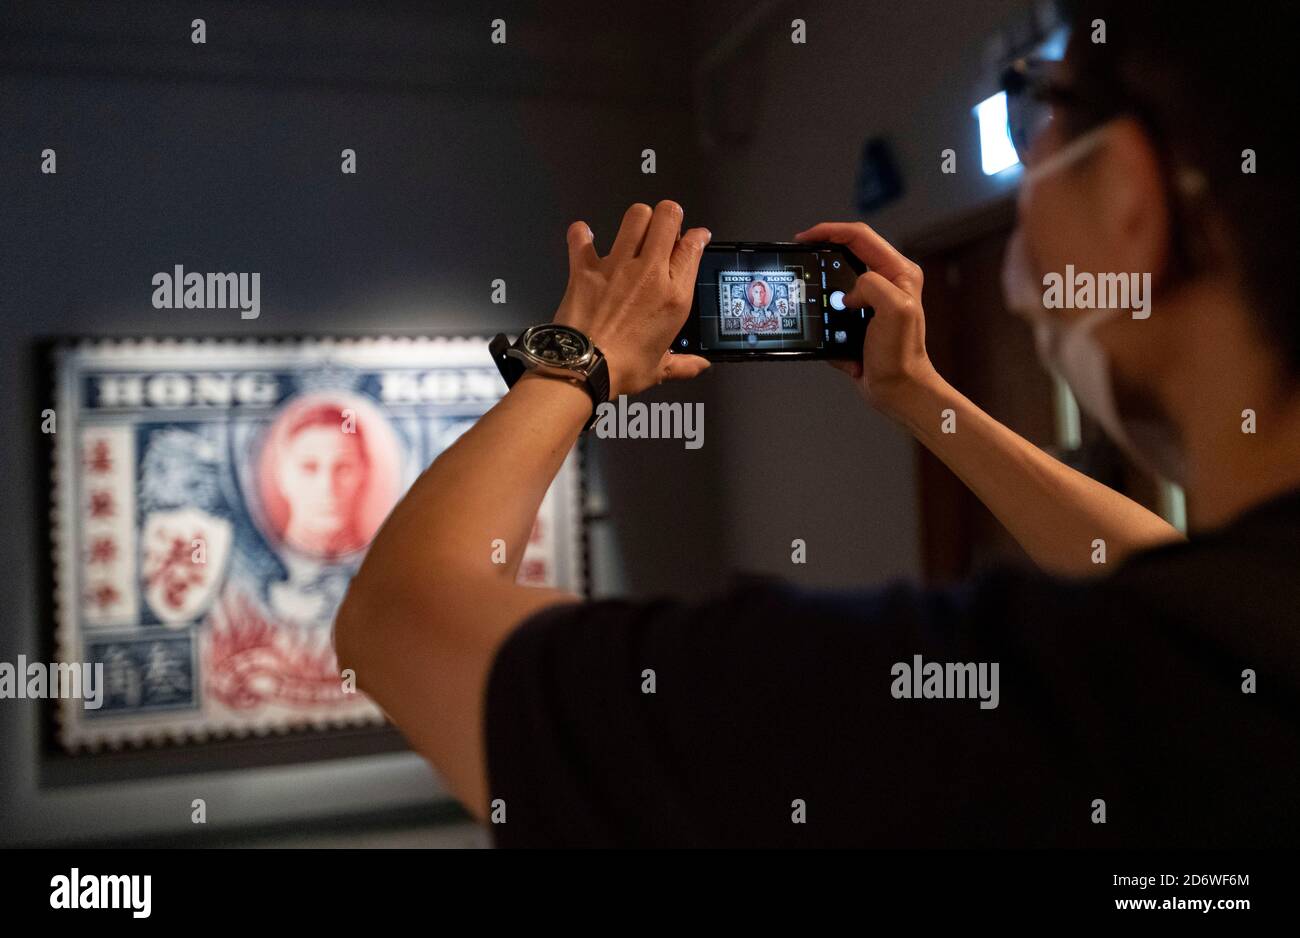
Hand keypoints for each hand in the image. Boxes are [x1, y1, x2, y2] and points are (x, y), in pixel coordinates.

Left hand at [554, 201, 711, 397]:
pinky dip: (581, 235)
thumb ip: (684, 364)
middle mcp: (649, 273)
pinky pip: (582, 237)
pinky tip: (584, 237)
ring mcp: (617, 266)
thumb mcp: (660, 368)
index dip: (697, 236)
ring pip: (635, 216)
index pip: (693, 246)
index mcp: (674, 295)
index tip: (696, 237)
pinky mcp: (587, 267)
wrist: (583, 367)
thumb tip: (700, 365)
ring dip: (638, 218)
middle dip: (669, 215)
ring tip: (636, 230)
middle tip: (666, 227)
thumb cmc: (622, 368)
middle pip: (667, 216)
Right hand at [794, 221, 938, 413]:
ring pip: (837, 283)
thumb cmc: (901, 355)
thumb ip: (872, 285)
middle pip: (847, 254)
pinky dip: (829, 324)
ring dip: (824, 296)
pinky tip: (834, 337)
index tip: (805, 238)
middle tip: (802, 259)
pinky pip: (834, 311)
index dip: (830, 231)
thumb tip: (849, 293)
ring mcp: (873, 300)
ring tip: (817, 305)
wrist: (897, 389)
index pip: (860, 237)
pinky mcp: (860, 319)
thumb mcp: (895, 310)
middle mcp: (888, 282)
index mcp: (899, 273)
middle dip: (823, 257)